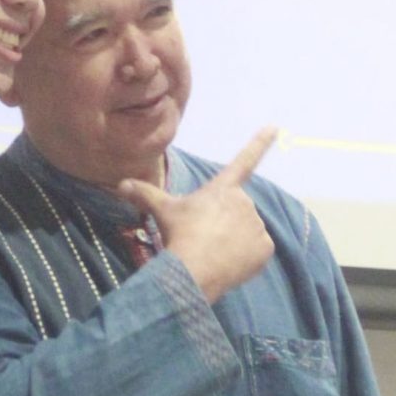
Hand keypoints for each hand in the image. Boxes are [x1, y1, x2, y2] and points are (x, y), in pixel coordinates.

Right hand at [119, 128, 278, 301]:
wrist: (195, 269)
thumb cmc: (179, 234)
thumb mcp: (162, 211)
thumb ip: (144, 194)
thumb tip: (120, 185)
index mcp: (222, 188)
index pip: (244, 160)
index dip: (260, 143)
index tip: (275, 126)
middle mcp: (245, 202)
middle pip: (236, 211)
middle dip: (225, 222)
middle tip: (204, 237)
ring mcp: (257, 224)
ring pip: (247, 232)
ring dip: (234, 241)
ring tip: (214, 253)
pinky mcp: (266, 247)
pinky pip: (258, 251)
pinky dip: (247, 258)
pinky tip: (229, 264)